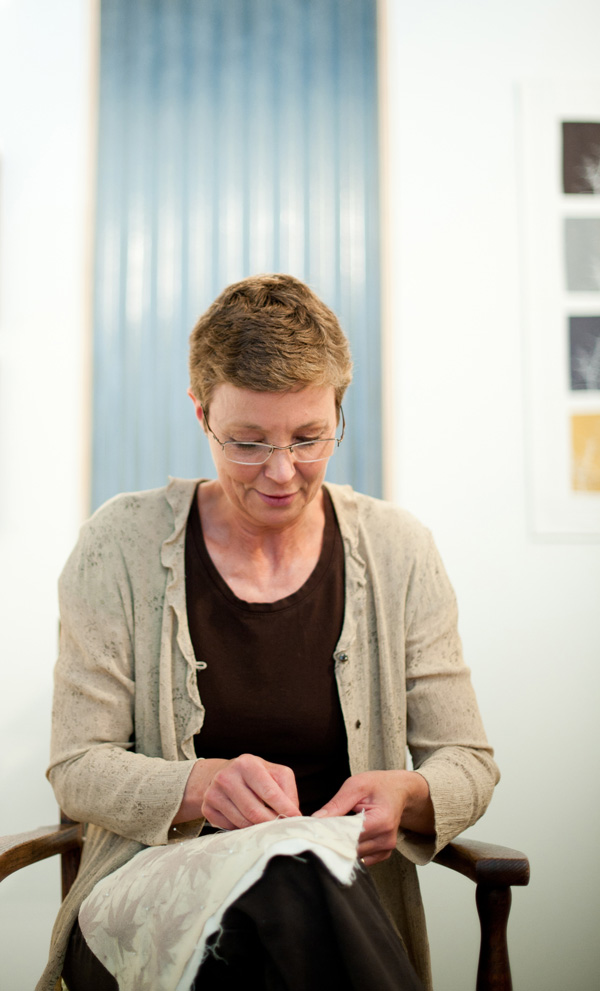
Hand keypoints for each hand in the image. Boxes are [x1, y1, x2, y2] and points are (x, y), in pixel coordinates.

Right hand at [173, 754, 301, 829]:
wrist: (222, 774)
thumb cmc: (255, 775)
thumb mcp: (274, 773)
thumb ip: (287, 791)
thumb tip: (293, 815)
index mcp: (247, 764)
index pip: (269, 792)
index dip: (284, 808)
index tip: (296, 819)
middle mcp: (227, 776)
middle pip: (254, 812)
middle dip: (271, 823)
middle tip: (281, 828)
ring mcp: (214, 792)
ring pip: (242, 822)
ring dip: (257, 828)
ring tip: (265, 824)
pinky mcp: (207, 807)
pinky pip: (229, 827)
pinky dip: (242, 829)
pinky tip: (246, 820)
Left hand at [311, 770, 433, 865]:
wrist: (399, 790)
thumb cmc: (378, 785)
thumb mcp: (356, 785)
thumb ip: (337, 804)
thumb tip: (317, 820)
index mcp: (381, 820)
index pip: (349, 835)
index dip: (330, 832)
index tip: (315, 830)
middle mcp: (386, 838)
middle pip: (351, 848)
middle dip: (334, 839)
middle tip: (320, 830)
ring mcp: (386, 848)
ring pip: (354, 855)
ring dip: (342, 845)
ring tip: (336, 830)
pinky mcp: (384, 853)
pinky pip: (361, 858)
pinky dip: (351, 849)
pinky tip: (348, 837)